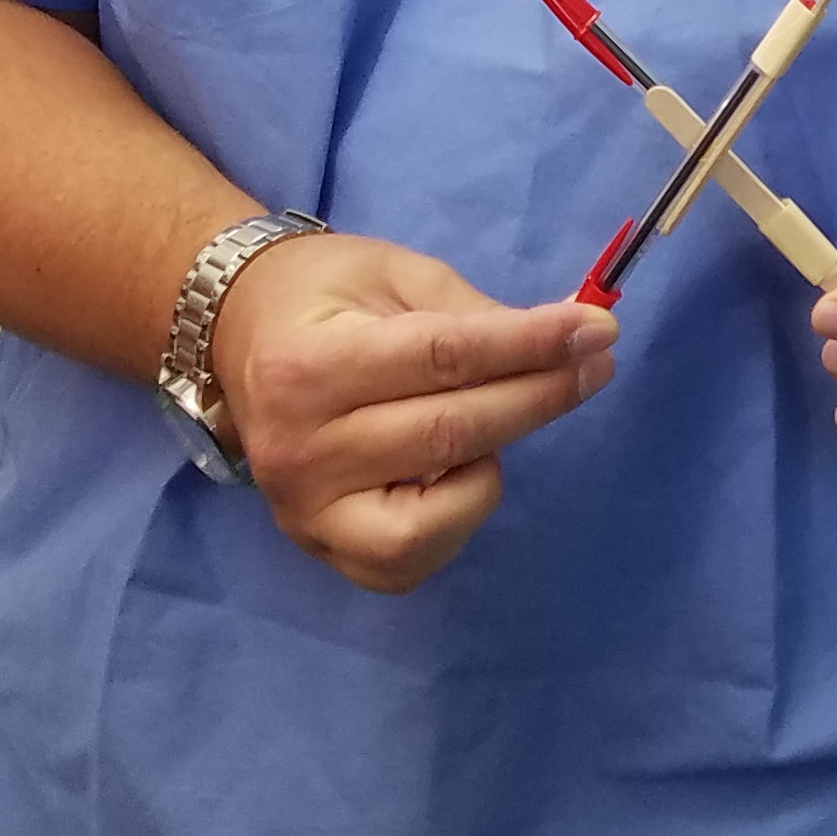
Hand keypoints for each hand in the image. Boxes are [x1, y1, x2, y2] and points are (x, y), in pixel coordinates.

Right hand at [208, 231, 616, 594]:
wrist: (239, 339)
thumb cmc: (324, 297)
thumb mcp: (395, 275)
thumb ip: (474, 312)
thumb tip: (567, 340)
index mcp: (309, 366)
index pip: (444, 359)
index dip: (530, 345)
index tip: (597, 329)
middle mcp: (298, 450)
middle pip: (450, 433)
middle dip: (540, 396)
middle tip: (597, 363)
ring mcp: (305, 513)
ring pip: (434, 517)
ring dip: (492, 467)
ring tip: (497, 419)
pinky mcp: (320, 551)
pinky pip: (410, 560)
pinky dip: (455, 519)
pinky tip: (460, 471)